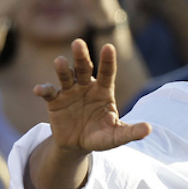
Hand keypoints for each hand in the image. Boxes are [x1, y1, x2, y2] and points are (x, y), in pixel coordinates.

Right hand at [33, 39, 151, 154]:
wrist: (78, 144)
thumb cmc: (101, 135)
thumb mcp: (115, 136)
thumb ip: (130, 131)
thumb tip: (149, 129)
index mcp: (104, 90)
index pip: (107, 72)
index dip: (107, 60)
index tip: (108, 47)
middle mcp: (86, 86)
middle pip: (84, 67)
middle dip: (81, 56)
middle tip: (78, 43)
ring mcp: (70, 91)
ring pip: (66, 75)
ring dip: (62, 68)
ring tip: (59, 61)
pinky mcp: (55, 100)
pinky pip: (49, 92)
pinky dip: (44, 89)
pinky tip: (39, 89)